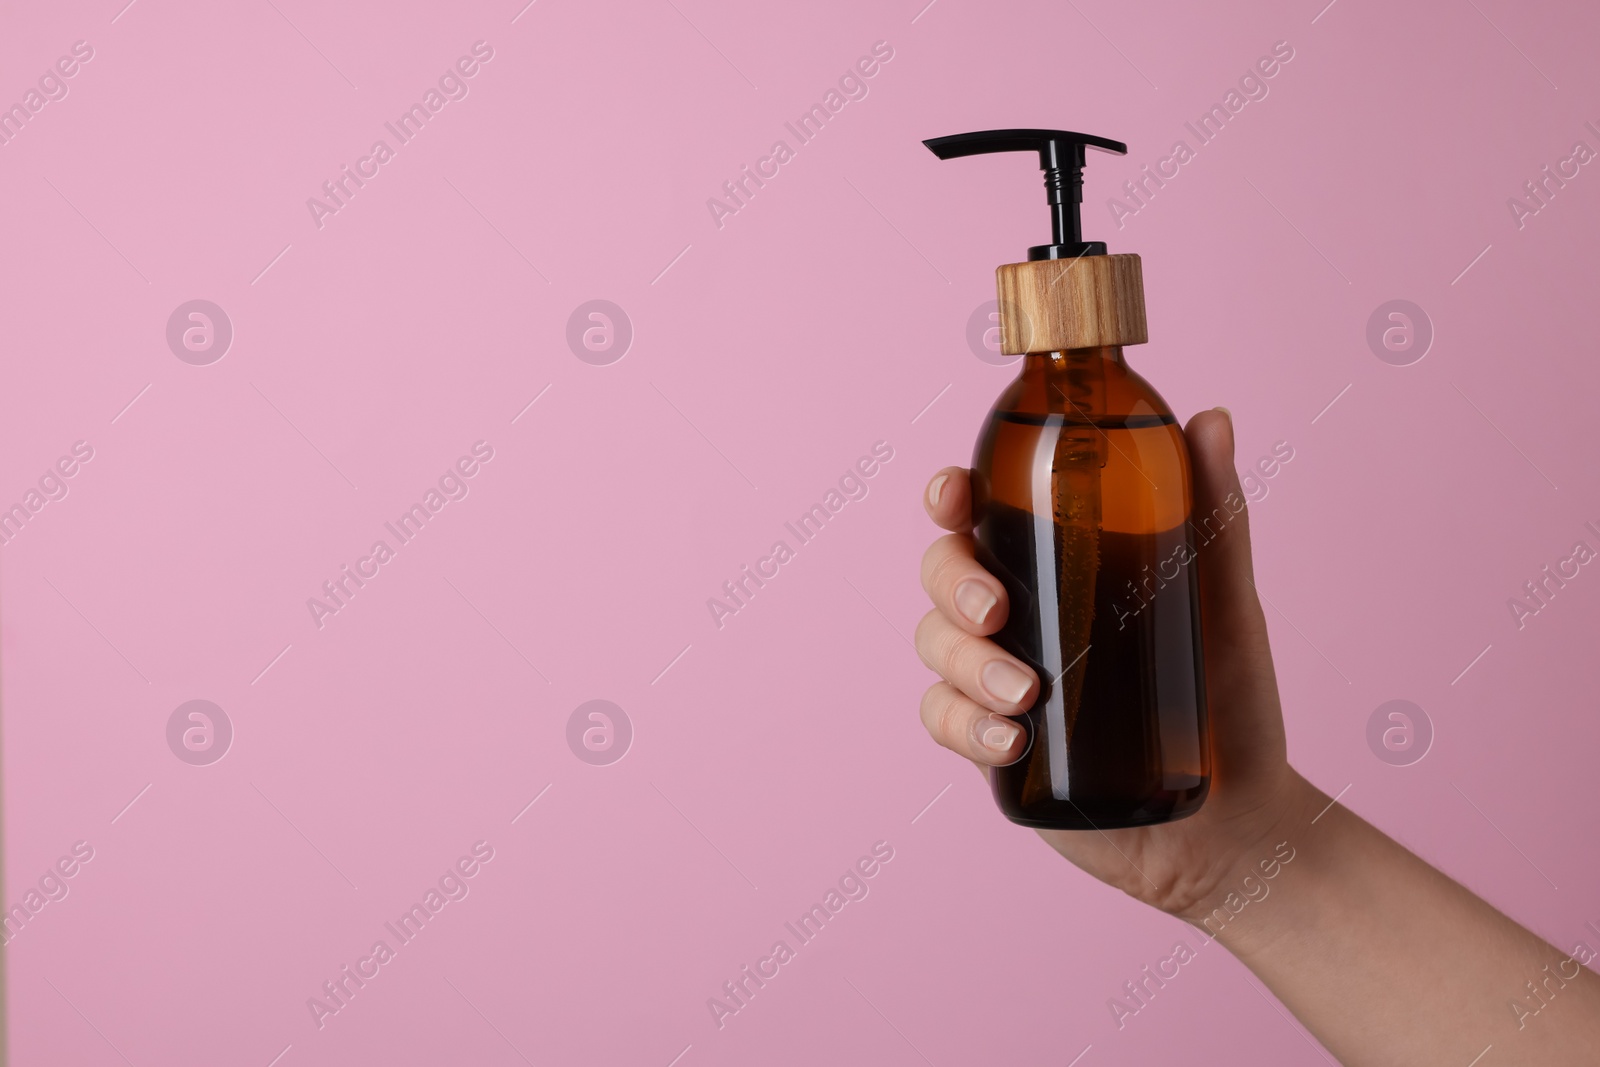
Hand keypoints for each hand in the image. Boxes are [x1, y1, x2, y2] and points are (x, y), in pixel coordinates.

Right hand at [915, 408, 1317, 919]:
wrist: (1238, 818)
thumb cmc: (1233, 700)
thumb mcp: (1226, 601)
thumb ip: (1217, 514)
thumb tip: (1213, 418)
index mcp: (1059, 565)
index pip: (983, 515)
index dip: (949, 497)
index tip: (953, 496)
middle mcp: (1021, 616)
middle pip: (942, 574)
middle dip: (952, 584)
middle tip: (997, 611)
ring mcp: (1001, 680)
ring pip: (936, 647)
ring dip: (963, 663)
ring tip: (1023, 694)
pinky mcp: (995, 745)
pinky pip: (943, 721)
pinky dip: (964, 724)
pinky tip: (1009, 740)